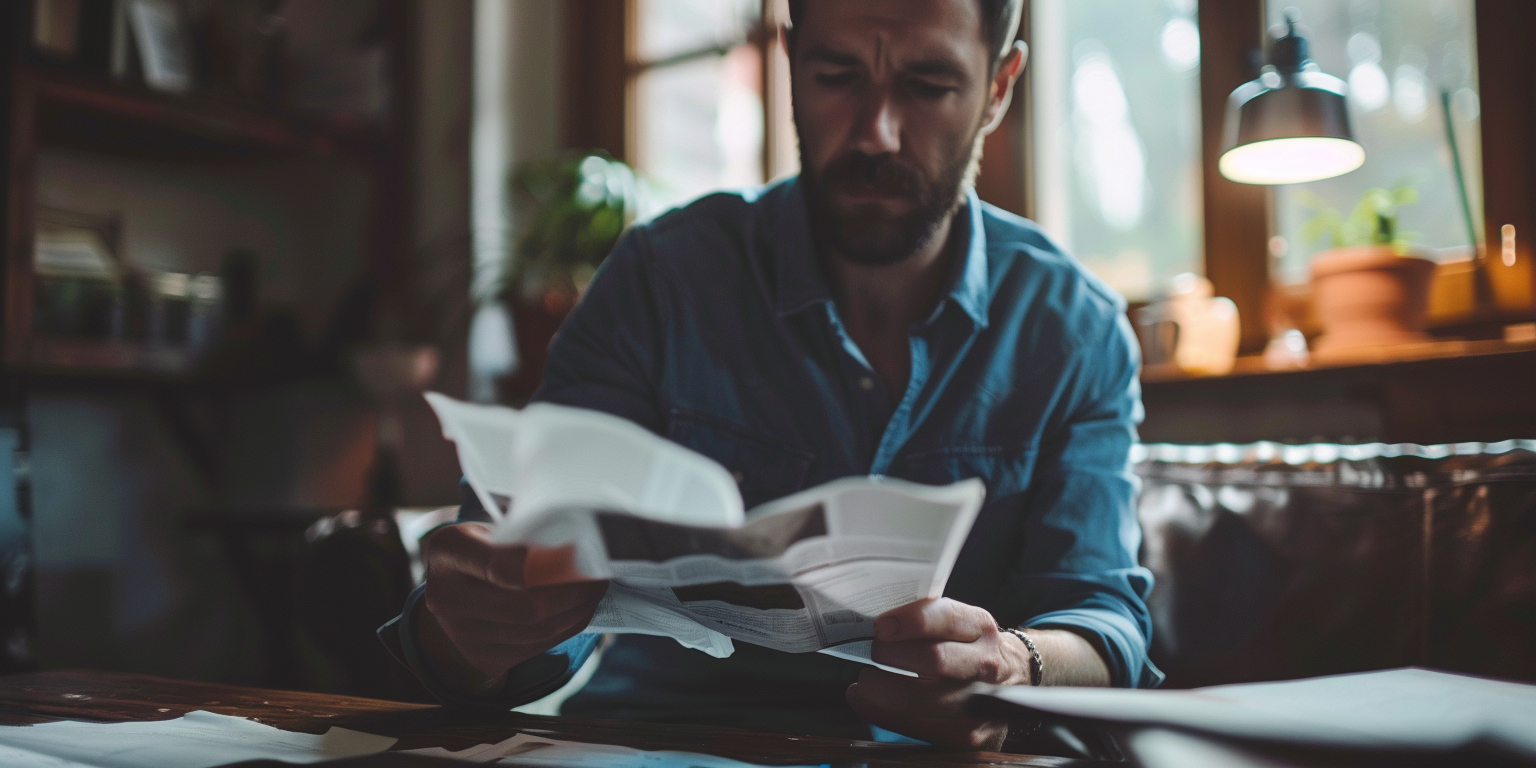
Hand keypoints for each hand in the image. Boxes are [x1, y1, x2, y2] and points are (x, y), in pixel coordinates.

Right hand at [417, 520, 608, 689]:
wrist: (450, 587)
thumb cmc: (481, 547)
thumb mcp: (492, 526)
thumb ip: (523, 535)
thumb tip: (577, 549)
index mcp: (449, 551)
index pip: (505, 565)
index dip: (550, 565)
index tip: (582, 555)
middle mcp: (445, 597)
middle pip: (527, 606)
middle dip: (574, 593)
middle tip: (600, 576)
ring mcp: (461, 634)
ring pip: (537, 631)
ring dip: (576, 612)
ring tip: (595, 591)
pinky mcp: (481, 658)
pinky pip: (536, 648)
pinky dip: (565, 629)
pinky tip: (579, 610)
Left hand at [846, 598, 1030, 749]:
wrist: (1011, 679)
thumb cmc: (968, 646)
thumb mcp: (959, 622)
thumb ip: (924, 619)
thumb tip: (875, 624)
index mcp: (980, 627)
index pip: (947, 618)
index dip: (911, 621)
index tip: (882, 626)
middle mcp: (985, 664)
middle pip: (934, 660)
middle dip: (891, 655)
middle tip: (871, 652)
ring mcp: (980, 703)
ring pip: (922, 701)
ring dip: (881, 691)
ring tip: (865, 681)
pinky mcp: (967, 734)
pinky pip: (916, 727)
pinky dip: (881, 713)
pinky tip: (868, 701)